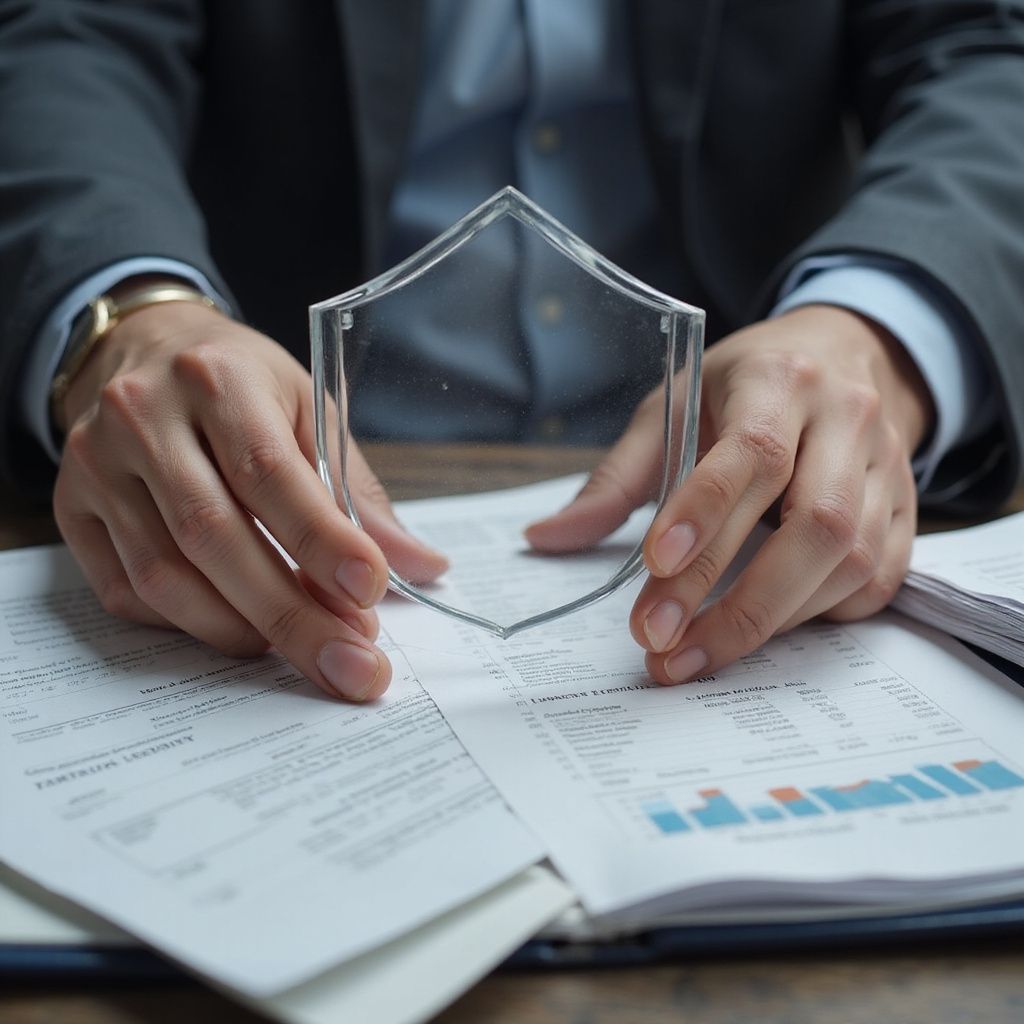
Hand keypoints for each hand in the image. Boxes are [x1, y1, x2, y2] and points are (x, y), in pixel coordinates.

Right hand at [54, 297, 446, 700]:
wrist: (144, 348)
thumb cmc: (241, 383)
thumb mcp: (309, 408)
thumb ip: (357, 490)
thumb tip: (421, 566)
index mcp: (217, 378)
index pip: (270, 472)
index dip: (321, 539)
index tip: (371, 591)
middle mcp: (143, 417)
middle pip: (214, 535)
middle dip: (291, 614)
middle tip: (353, 664)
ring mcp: (95, 465)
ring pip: (164, 574)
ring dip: (242, 630)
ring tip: (306, 649)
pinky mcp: (70, 507)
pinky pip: (126, 591)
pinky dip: (189, 624)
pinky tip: (239, 628)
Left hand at [526, 305, 932, 682]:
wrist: (843, 354)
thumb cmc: (742, 385)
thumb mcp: (670, 405)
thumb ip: (614, 477)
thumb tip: (544, 538)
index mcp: (778, 381)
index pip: (752, 454)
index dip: (706, 516)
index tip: (655, 569)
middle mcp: (845, 420)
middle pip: (813, 522)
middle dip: (736, 598)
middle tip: (664, 645)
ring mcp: (886, 467)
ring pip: (850, 559)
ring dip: (772, 619)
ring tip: (697, 653)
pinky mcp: (907, 510)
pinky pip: (878, 579)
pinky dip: (819, 614)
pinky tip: (767, 625)